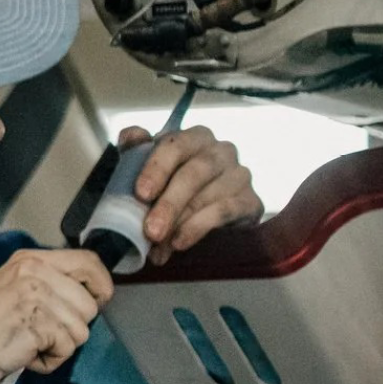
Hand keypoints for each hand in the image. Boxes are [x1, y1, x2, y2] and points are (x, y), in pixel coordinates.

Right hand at [0, 247, 112, 383]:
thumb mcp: (16, 291)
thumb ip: (49, 284)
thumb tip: (92, 292)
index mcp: (28, 259)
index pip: (88, 261)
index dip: (101, 286)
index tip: (97, 302)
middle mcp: (32, 269)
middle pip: (90, 302)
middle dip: (73, 326)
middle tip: (40, 332)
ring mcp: (34, 293)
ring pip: (82, 328)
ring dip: (60, 345)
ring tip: (29, 343)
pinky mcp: (38, 320)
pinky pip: (68, 347)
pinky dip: (50, 360)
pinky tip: (25, 354)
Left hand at [118, 124, 263, 265]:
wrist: (206, 213)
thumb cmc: (174, 183)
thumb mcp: (151, 166)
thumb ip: (136, 150)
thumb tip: (130, 137)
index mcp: (195, 137)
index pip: (176, 145)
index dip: (157, 168)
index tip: (141, 193)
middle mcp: (222, 150)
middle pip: (194, 174)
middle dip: (169, 204)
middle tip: (150, 231)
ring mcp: (240, 175)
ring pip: (208, 197)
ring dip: (179, 223)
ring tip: (158, 247)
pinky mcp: (251, 200)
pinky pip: (225, 212)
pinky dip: (198, 228)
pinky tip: (180, 243)